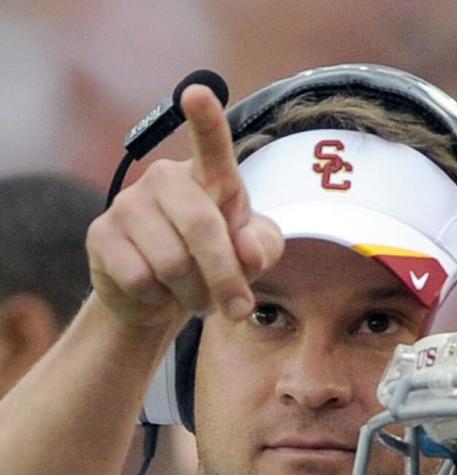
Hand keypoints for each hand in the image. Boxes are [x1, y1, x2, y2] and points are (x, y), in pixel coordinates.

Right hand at [86, 84, 283, 329]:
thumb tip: (246, 247)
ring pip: (173, 264)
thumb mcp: (252, 257)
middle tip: (238, 308)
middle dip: (226, 279)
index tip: (197, 93)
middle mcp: (165, 180)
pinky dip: (160, 300)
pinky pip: (141, 280)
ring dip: (194, 295)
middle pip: (202, 229)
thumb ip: (262, 248)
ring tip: (194, 294)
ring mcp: (128, 204)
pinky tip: (159, 292)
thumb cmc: (215, 263)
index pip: (210, 146)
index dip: (206, 120)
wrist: (163, 296)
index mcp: (207, 178)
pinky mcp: (101, 236)